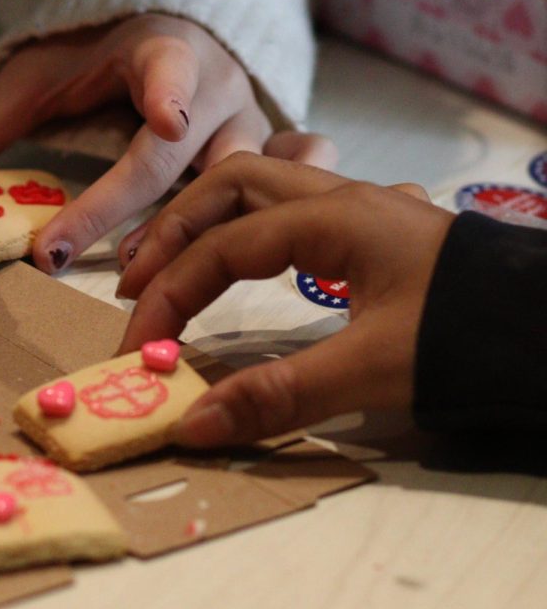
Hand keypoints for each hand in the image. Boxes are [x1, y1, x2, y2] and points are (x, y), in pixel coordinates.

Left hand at [0, 14, 335, 270]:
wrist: (173, 29)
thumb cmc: (102, 55)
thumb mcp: (47, 69)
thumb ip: (1, 115)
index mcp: (166, 52)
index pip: (169, 73)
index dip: (170, 98)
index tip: (169, 123)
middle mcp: (218, 90)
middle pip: (184, 157)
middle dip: (131, 211)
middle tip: (69, 256)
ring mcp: (250, 124)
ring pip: (245, 181)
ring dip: (196, 234)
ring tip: (138, 277)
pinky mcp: (270, 153)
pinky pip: (300, 176)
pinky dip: (286, 208)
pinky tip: (265, 254)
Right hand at [114, 153, 453, 446]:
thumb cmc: (473, 336)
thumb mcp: (374, 371)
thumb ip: (279, 395)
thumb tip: (192, 424)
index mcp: (334, 219)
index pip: (222, 246)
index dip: (168, 294)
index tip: (140, 347)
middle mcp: (341, 199)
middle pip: (230, 184)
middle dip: (174, 230)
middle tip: (135, 283)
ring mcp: (364, 210)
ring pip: (263, 186)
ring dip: (210, 220)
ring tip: (174, 268)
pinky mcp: (379, 232)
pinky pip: (295, 208)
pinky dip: (252, 228)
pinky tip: (253, 262)